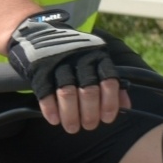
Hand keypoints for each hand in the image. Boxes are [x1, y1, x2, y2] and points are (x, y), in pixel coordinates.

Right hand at [7, 10, 119, 132]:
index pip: (109, 81)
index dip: (109, 103)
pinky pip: (45, 92)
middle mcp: (79, 57)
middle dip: (90, 114)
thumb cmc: (72, 55)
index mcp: (97, 55)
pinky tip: (54, 120)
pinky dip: (50, 109)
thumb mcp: (94, 61)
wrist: (36, 35)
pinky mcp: (38, 67)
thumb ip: (110, 81)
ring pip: (67, 93)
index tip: (106, 119)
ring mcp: (57, 61)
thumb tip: (126, 106)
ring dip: (70, 115)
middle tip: (88, 126)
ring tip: (72, 127)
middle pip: (88, 90)